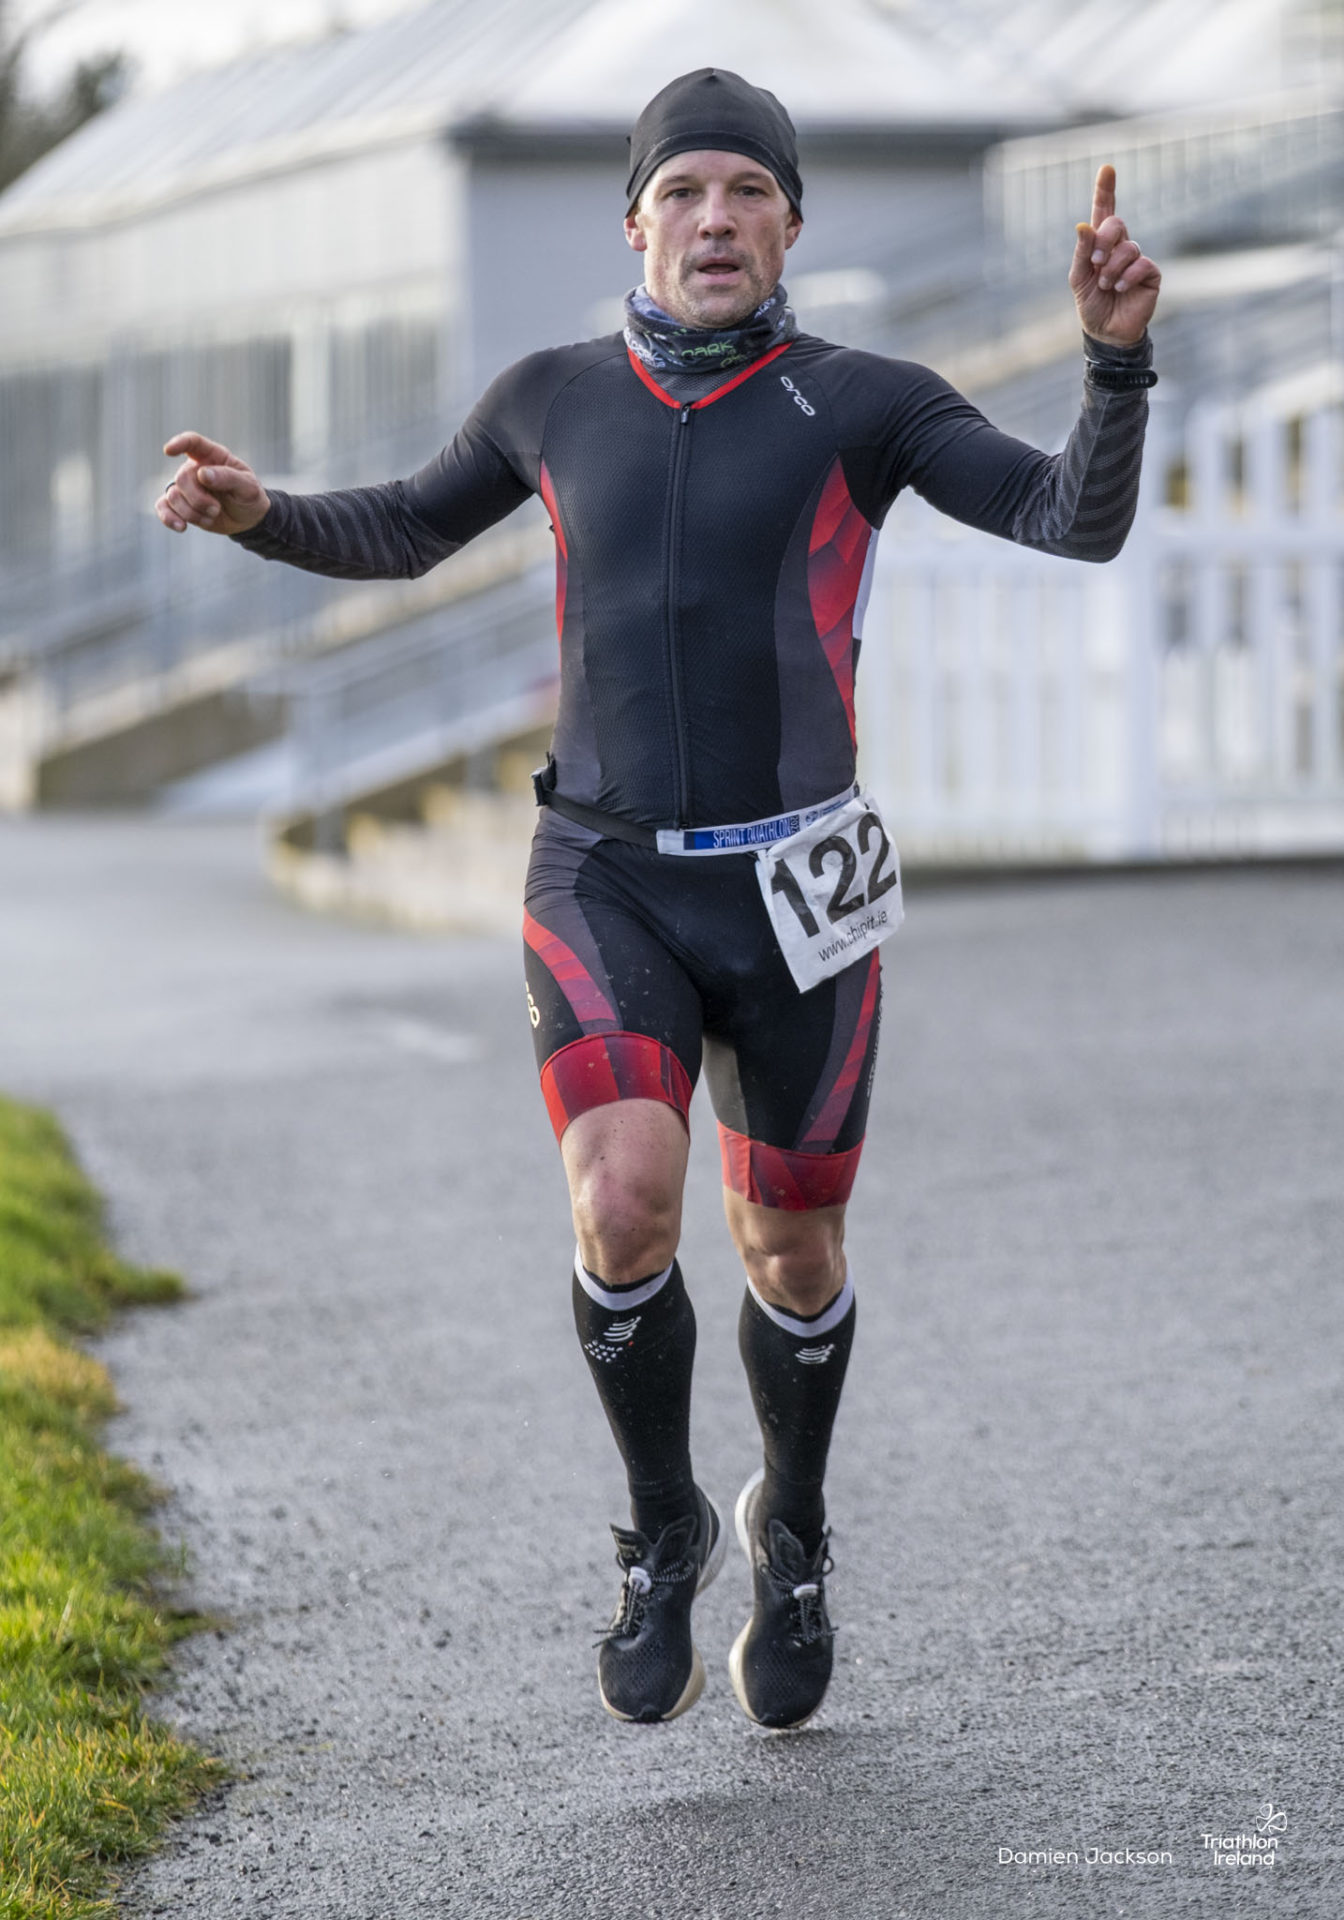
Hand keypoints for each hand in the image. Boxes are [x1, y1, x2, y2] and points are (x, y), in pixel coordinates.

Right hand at [156, 432, 270, 536]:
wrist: (247, 518)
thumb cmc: (248, 496)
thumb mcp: (248, 486)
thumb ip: (228, 477)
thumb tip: (202, 474)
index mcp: (212, 456)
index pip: (193, 442)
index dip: (179, 443)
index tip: (168, 451)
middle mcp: (194, 468)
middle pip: (182, 478)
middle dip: (198, 499)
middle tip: (216, 509)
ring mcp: (185, 486)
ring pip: (173, 496)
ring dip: (192, 512)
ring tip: (212, 516)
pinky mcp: (180, 505)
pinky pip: (163, 507)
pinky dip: (169, 518)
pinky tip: (182, 527)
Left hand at [1069, 164, 1160, 346]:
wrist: (1107, 332)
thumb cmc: (1092, 305)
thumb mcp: (1079, 280)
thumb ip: (1082, 253)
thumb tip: (1083, 226)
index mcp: (1101, 245)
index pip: (1104, 211)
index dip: (1106, 190)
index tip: (1107, 168)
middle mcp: (1120, 246)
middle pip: (1117, 223)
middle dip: (1104, 241)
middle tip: (1096, 264)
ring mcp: (1137, 258)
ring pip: (1128, 247)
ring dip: (1113, 268)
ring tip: (1107, 286)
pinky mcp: (1150, 273)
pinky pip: (1141, 263)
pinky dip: (1127, 276)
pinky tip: (1121, 289)